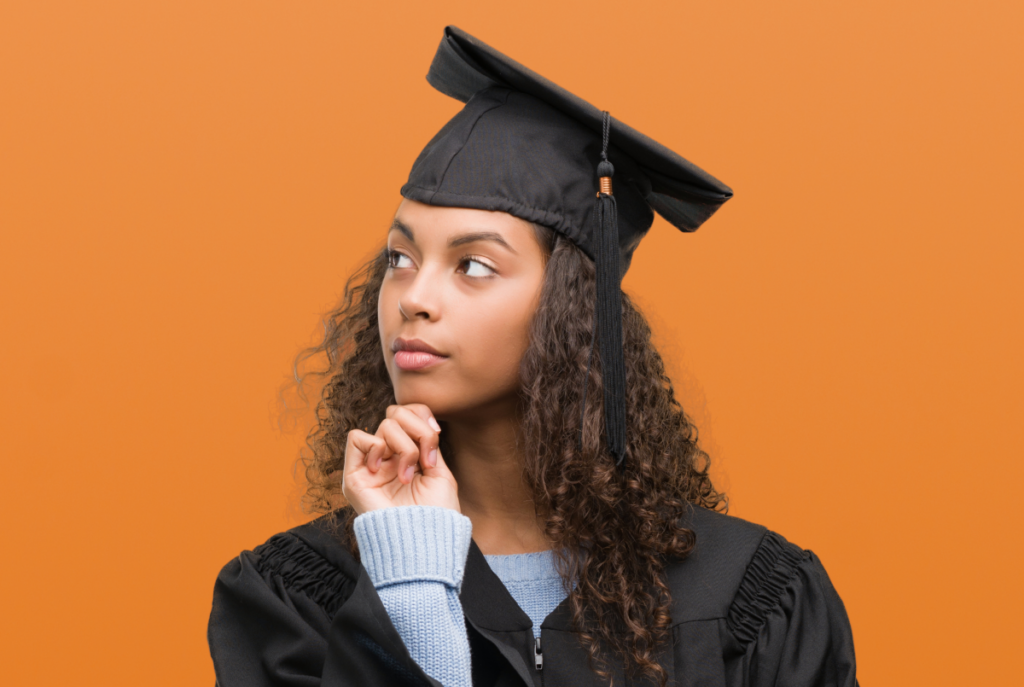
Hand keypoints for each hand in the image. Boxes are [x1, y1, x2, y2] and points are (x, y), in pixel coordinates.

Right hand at [341, 404, 459, 514]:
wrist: (425, 542)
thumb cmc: (436, 514)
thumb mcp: (439, 472)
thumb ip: (427, 443)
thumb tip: (422, 422)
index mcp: (407, 456)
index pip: (407, 413)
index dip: (422, 415)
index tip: (436, 436)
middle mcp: (388, 458)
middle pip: (397, 413)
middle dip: (418, 430)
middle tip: (426, 461)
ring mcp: (371, 465)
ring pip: (385, 425)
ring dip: (405, 447)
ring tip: (408, 475)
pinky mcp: (354, 476)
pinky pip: (356, 438)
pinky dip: (376, 447)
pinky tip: (385, 470)